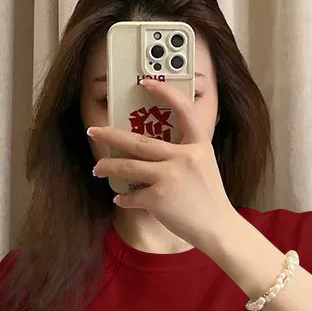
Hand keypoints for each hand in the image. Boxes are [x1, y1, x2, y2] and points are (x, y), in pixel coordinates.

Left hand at [88, 78, 234, 251]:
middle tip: (93, 131)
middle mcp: (183, 157)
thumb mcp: (204, 164)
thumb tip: (151, 148)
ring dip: (107, 166)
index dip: (164, 92)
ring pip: (127, 166)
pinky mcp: (159, 199)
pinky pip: (132, 195)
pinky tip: (120, 198)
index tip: (145, 82)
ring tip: (96, 168)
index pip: (182, 109)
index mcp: (198, 144)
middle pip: (138, 141)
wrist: (218, 228)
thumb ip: (184, 152)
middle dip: (110, 135)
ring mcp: (170, 177)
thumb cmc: (209, 198)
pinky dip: (123, 197)